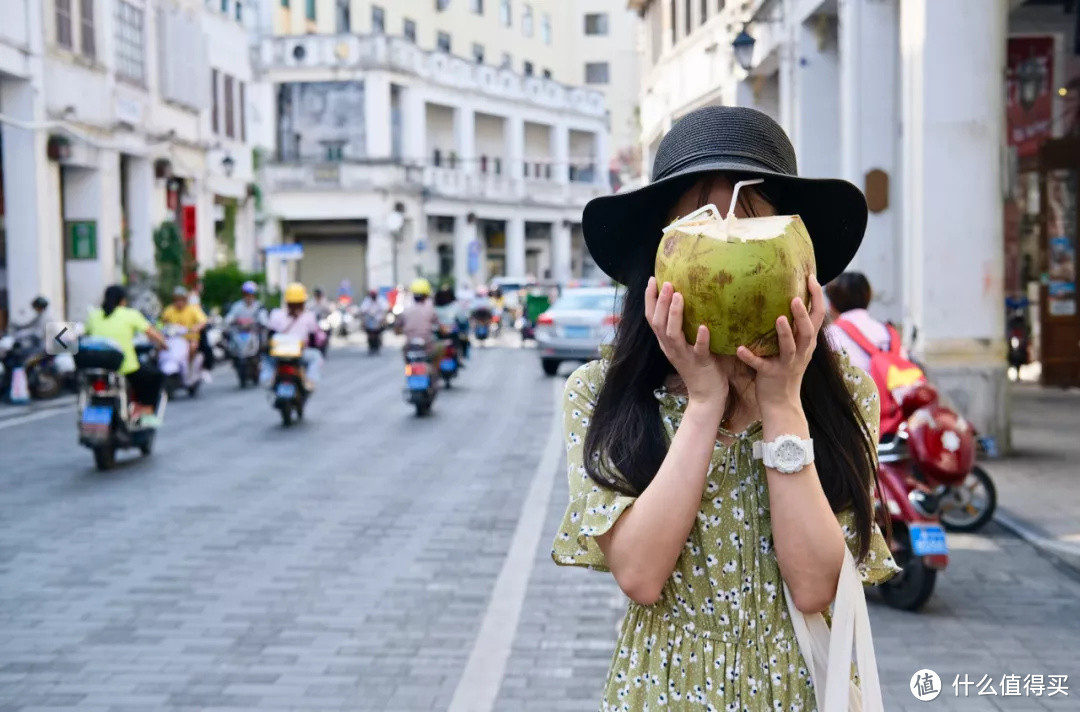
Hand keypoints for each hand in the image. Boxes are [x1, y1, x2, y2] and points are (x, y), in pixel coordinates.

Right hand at [645, 278, 728, 411]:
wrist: (707, 396)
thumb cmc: (701, 366)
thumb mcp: (687, 344)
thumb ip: (686, 326)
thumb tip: (695, 299)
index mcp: (666, 342)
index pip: (651, 318)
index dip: (650, 299)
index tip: (652, 280)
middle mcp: (671, 348)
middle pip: (658, 323)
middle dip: (659, 302)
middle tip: (666, 282)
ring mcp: (684, 356)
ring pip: (673, 334)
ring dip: (674, 314)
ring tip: (679, 296)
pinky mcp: (700, 364)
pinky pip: (699, 350)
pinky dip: (701, 338)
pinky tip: (705, 326)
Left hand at [736, 274, 824, 411]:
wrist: (781, 404)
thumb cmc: (783, 370)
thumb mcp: (793, 348)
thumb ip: (792, 328)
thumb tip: (784, 299)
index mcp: (807, 342)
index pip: (817, 316)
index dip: (817, 297)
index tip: (811, 277)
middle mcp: (801, 352)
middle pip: (809, 330)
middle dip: (803, 313)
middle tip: (796, 296)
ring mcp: (787, 364)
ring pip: (790, 347)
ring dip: (785, 333)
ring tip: (779, 318)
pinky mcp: (771, 375)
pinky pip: (761, 365)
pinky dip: (751, 357)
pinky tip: (739, 349)